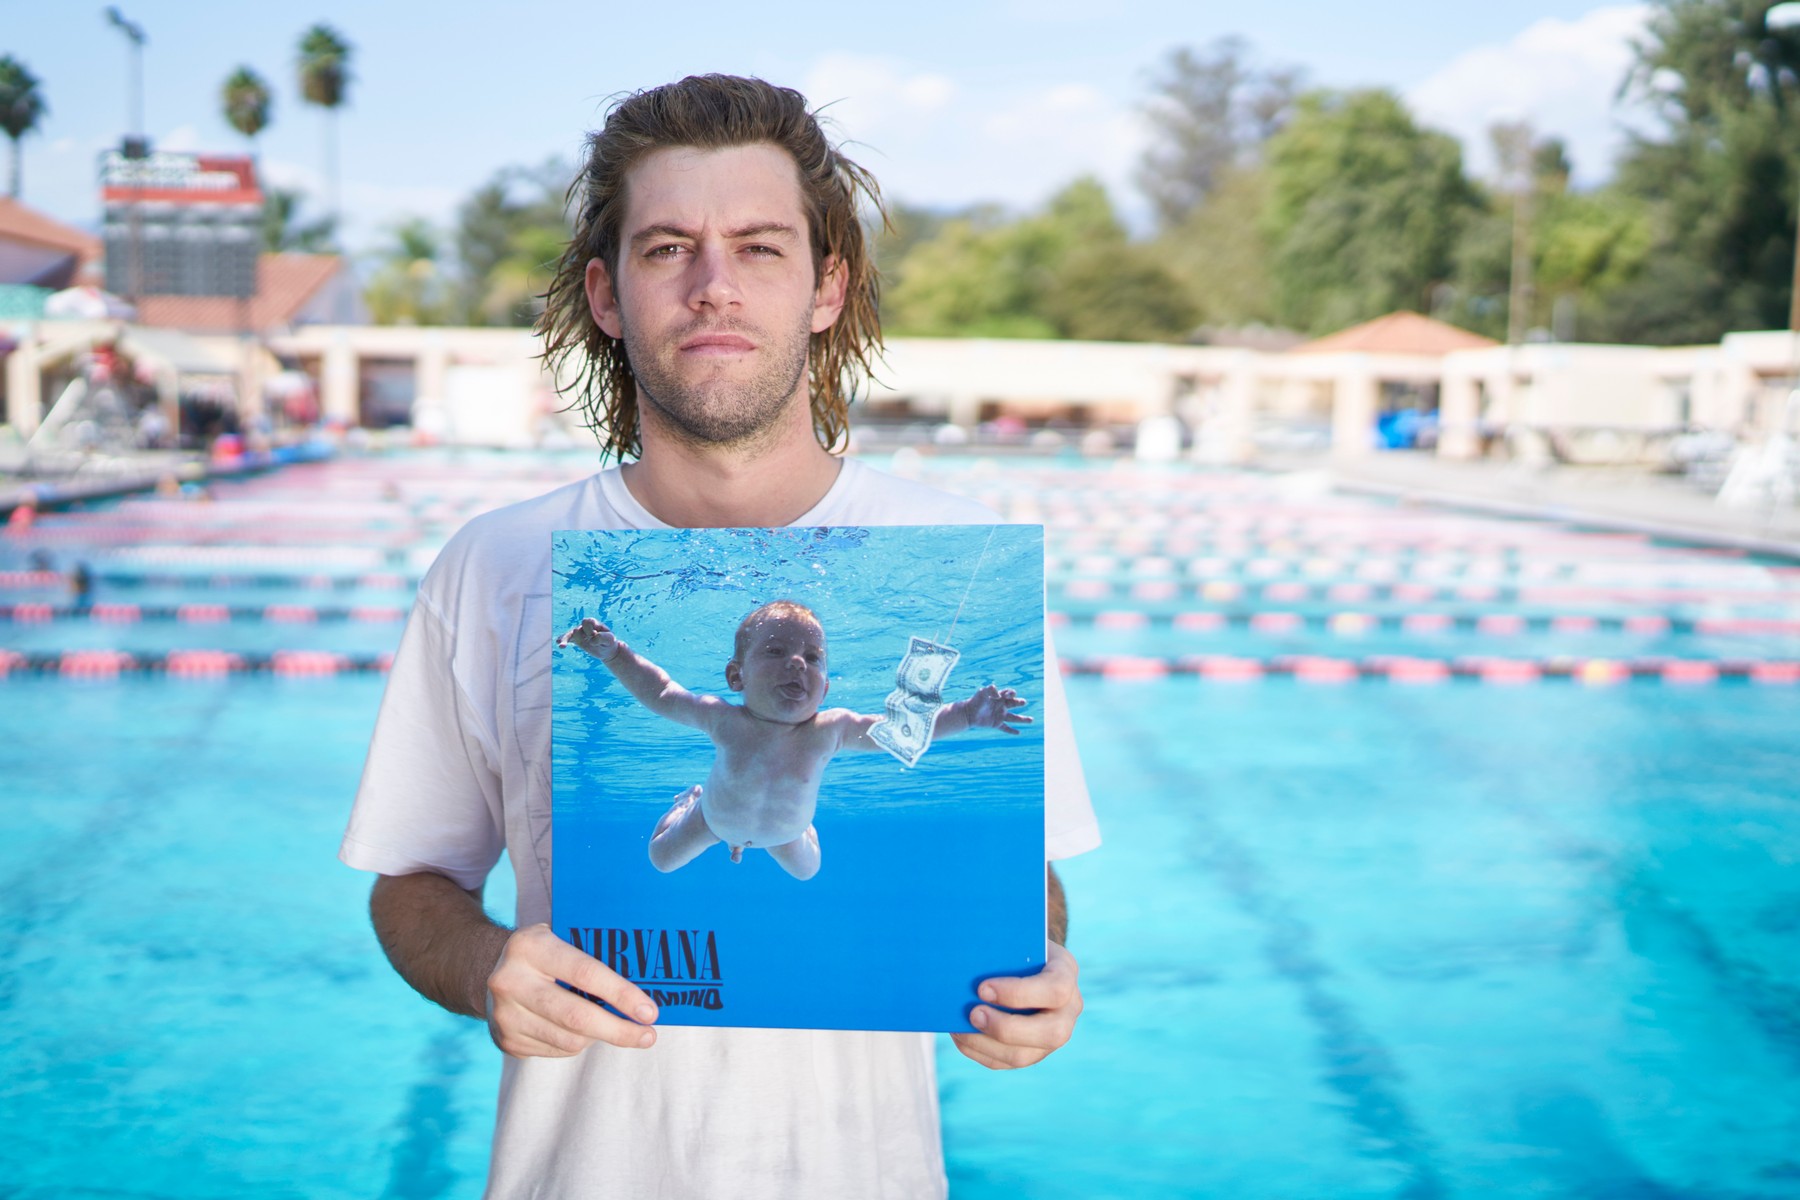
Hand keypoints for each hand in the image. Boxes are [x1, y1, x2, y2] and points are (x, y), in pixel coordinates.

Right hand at [485, 924, 658, 1056]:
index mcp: (530, 947)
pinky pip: (556, 1051)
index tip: (649, 1011)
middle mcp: (511, 981)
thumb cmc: (541, 952)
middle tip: (648, 1036)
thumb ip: (590, 951)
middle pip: (577, 1016)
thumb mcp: (558, 935)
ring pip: (569, 1040)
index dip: (620, 994)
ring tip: (617, 1028)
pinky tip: (584, 1031)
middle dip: (619, 1030)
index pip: (585, 973)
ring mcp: (505, 1015)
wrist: (483, 969)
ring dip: (600, 1037)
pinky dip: (577, 1043)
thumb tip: (644, 980)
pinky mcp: (506, 1040)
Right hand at [558, 616, 618, 661]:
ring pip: (570, 634)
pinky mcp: (576, 641)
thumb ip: (602, 637)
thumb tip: (591, 640)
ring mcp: (580, 634)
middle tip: (592, 642)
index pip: (588, 622)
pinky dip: (563, 641)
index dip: (589, 628)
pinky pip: (568, 639)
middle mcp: (585, 627)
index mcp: (594, 623)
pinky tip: (559, 645)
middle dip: (582, 635)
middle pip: (579, 628)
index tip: (594, 634)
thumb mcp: (609, 639)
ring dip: (566, 639)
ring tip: (561, 645)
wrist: (607, 650)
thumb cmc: (609, 642)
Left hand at [952, 941, 1080, 1069]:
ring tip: (959, 1028)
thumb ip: (1001, 948)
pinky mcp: (1033, 1051)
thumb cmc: (1015, 945)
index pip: (1055, 990)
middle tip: (972, 1013)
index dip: (1018, 993)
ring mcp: (1053, 1035)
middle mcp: (1068, 1009)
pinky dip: (979, 1051)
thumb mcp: (1015, 938)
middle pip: (1050, 1033)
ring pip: (1024, 1055)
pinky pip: (1006, 1062)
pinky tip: (961, 1036)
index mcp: (1066, 973)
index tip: (982, 988)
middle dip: (1005, 1027)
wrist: (1025, 959)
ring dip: (986, 1044)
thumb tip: (964, 961)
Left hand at [965, 684, 1031, 733]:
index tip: (1010, 694)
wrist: (967, 713)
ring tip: (1031, 720)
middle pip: (1014, 704)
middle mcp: (1002, 706)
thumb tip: (998, 694)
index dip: (1011, 693)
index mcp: (999, 697)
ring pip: (1014, 718)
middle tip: (1023, 702)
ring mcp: (1000, 715)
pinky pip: (1006, 728)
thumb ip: (990, 689)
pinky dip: (1011, 730)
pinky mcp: (996, 724)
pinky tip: (1018, 733)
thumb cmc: (975, 701)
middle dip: (1019, 703)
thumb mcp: (982, 692)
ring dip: (1023, 719)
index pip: (1009, 694)